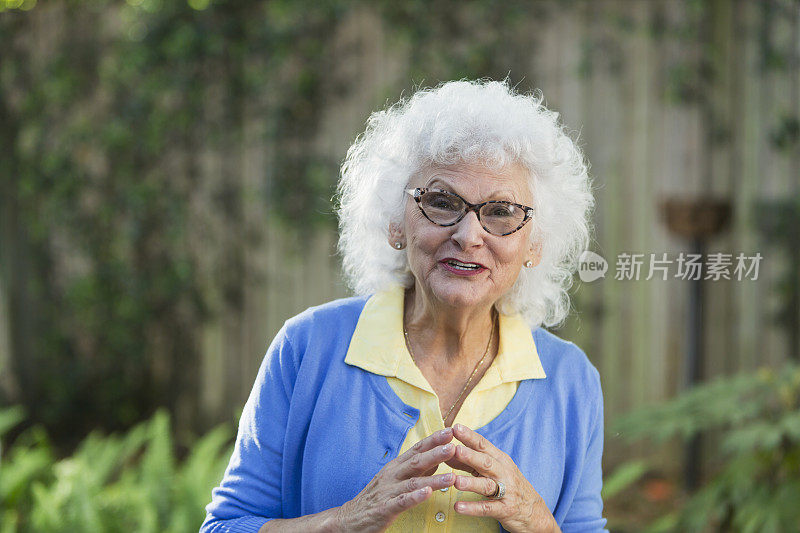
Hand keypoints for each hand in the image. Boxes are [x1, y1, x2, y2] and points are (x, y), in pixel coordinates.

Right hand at [336, 427, 457, 532]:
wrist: (350, 517)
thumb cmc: (377, 497)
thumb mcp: (396, 479)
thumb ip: (416, 469)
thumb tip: (438, 460)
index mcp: (396, 466)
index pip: (417, 449)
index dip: (434, 440)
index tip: (451, 430)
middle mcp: (393, 475)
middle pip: (417, 461)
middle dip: (436, 453)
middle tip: (454, 446)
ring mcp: (388, 490)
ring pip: (413, 482)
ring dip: (433, 479)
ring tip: (451, 476)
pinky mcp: (385, 508)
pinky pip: (401, 502)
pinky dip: (415, 497)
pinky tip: (427, 494)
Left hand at [445, 424, 559, 532]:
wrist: (534, 511)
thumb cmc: (509, 485)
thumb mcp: (492, 471)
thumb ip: (470, 463)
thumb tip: (447, 454)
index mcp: (500, 460)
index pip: (483, 445)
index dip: (470, 437)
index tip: (455, 427)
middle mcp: (503, 473)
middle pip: (486, 462)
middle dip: (470, 456)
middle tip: (454, 449)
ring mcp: (505, 491)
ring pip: (486, 485)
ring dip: (471, 483)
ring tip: (455, 481)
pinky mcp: (504, 510)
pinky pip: (487, 508)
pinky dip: (472, 508)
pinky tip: (458, 507)